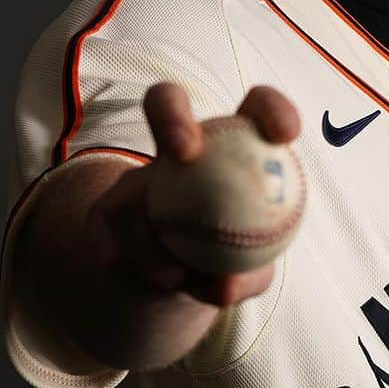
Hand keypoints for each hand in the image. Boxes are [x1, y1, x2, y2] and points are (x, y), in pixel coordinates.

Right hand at [88, 81, 300, 307]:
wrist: (176, 286)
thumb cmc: (228, 266)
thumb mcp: (249, 274)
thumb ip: (249, 276)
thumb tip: (229, 281)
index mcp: (231, 146)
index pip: (254, 107)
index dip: (271, 107)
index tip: (285, 136)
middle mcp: (178, 147)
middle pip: (165, 101)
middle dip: (171, 116)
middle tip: (187, 152)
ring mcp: (135, 174)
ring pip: (134, 185)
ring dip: (157, 234)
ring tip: (179, 274)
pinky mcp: (102, 209)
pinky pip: (112, 230)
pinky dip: (135, 259)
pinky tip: (152, 278)